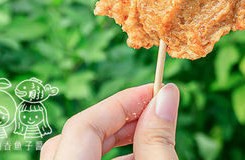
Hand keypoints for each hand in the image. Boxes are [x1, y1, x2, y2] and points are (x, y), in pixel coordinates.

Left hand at [41, 83, 179, 159]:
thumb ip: (157, 137)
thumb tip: (167, 94)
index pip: (83, 125)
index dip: (122, 103)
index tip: (156, 92)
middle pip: (77, 137)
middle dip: (119, 119)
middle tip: (155, 111)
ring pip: (77, 153)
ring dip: (116, 140)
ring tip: (152, 136)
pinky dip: (109, 159)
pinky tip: (140, 157)